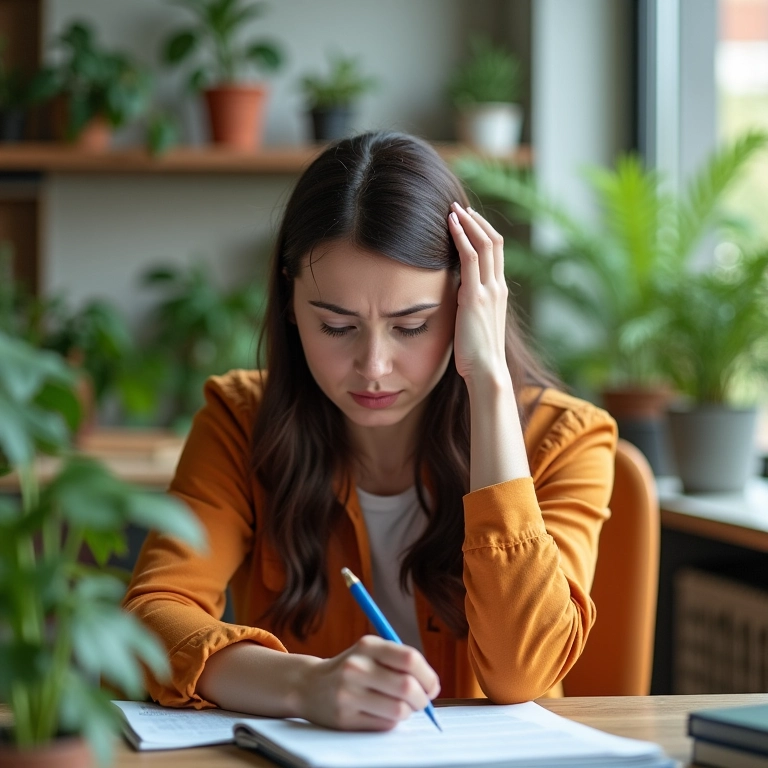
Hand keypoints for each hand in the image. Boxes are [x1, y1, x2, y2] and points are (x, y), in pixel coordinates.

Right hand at [297, 635, 439, 730]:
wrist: (309, 685)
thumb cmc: (351, 668)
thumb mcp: (370, 652)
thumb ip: (399, 661)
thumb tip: (432, 687)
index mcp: (368, 646)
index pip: (410, 659)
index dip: (428, 675)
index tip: (432, 686)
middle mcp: (357, 667)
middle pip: (407, 687)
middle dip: (422, 699)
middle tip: (421, 702)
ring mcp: (349, 694)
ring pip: (399, 710)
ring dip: (407, 712)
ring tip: (400, 707)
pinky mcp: (345, 719)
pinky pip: (384, 725)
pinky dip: (391, 722)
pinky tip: (382, 714)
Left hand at [448, 202, 508, 385]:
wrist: (486, 372)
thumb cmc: (477, 356)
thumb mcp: (474, 325)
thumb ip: (469, 306)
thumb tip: (456, 296)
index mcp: (499, 293)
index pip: (495, 253)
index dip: (483, 232)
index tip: (468, 220)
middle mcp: (498, 287)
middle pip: (493, 242)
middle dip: (477, 221)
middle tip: (459, 207)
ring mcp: (489, 290)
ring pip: (484, 243)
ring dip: (468, 222)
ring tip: (453, 208)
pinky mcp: (475, 296)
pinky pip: (470, 257)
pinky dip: (461, 236)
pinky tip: (450, 224)